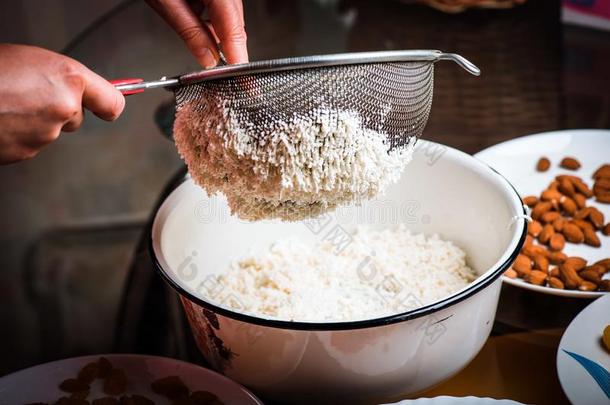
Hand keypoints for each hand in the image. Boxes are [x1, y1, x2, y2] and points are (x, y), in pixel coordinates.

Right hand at [0, 44, 124, 164]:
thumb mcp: (32, 60)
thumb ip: (62, 78)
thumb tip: (79, 90)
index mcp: (68, 79)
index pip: (113, 102)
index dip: (109, 104)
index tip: (109, 107)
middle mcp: (63, 109)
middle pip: (75, 117)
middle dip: (58, 109)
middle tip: (27, 94)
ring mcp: (45, 134)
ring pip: (51, 130)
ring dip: (34, 121)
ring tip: (6, 103)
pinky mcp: (27, 153)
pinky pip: (30, 143)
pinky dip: (18, 134)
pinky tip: (1, 118)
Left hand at [146, 0, 247, 66]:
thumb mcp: (165, 1)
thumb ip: (190, 31)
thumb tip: (207, 57)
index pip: (233, 28)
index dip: (237, 56)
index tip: (241, 77)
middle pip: (235, 21)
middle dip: (228, 46)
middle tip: (221, 70)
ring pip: (230, 13)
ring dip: (218, 31)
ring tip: (200, 40)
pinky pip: (221, 2)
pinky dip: (211, 15)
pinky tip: (196, 19)